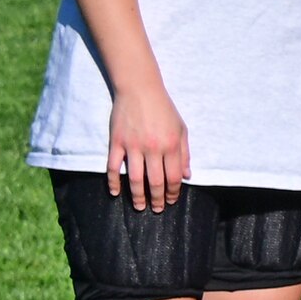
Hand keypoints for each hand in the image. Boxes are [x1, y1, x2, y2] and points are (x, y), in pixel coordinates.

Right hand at [103, 80, 186, 216]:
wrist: (140, 90)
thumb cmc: (164, 110)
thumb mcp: (182, 129)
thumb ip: (185, 153)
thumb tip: (187, 176)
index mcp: (171, 145)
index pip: (173, 177)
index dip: (173, 192)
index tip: (171, 201)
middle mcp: (153, 148)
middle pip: (155, 181)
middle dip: (157, 199)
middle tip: (156, 209)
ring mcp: (133, 146)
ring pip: (134, 178)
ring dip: (137, 195)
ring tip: (139, 206)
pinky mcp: (116, 142)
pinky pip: (112, 166)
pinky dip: (113, 181)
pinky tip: (115, 192)